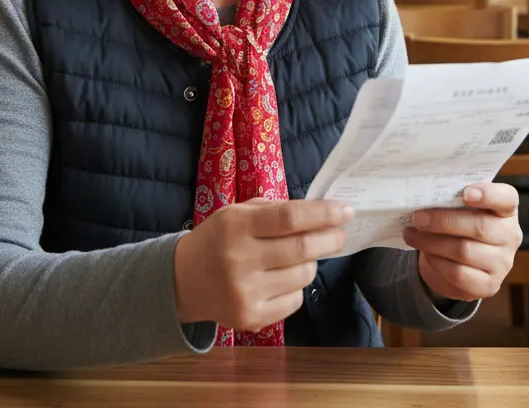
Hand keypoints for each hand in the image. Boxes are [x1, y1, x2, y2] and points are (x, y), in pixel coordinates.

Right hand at [173, 199, 352, 331]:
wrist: (182, 281)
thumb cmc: (218, 238)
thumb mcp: (238, 212)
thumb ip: (276, 210)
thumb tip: (322, 213)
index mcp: (237, 226)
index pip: (290, 218)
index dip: (323, 214)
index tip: (346, 211)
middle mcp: (240, 260)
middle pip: (302, 249)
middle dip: (330, 239)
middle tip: (341, 233)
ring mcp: (245, 293)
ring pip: (303, 276)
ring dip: (311, 263)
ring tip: (300, 256)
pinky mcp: (250, 318)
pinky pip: (294, 301)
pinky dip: (297, 286)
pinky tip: (283, 278)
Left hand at [403, 183, 520, 301]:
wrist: (462, 260)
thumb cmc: (461, 222)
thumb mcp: (462, 207)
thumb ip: (453, 198)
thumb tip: (425, 195)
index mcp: (506, 209)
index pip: (506, 198)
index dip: (488, 194)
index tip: (465, 193)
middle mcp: (510, 235)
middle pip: (479, 227)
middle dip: (443, 222)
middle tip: (418, 218)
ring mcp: (502, 263)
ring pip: (464, 251)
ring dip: (432, 242)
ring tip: (411, 234)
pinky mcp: (489, 285)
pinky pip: (458, 274)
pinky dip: (437, 262)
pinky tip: (425, 253)